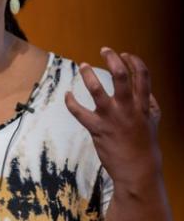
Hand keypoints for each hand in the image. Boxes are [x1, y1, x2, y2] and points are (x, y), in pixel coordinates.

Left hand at [64, 47, 162, 187]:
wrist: (137, 170)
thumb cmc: (145, 146)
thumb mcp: (153, 122)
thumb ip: (149, 104)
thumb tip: (146, 90)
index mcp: (143, 106)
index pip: (142, 76)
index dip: (133, 61)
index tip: (125, 54)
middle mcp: (128, 109)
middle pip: (121, 77)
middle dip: (112, 59)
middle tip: (104, 50)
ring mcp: (111, 118)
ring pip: (97, 91)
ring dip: (88, 75)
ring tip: (83, 66)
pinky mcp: (97, 129)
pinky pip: (79, 112)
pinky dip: (71, 102)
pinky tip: (68, 95)